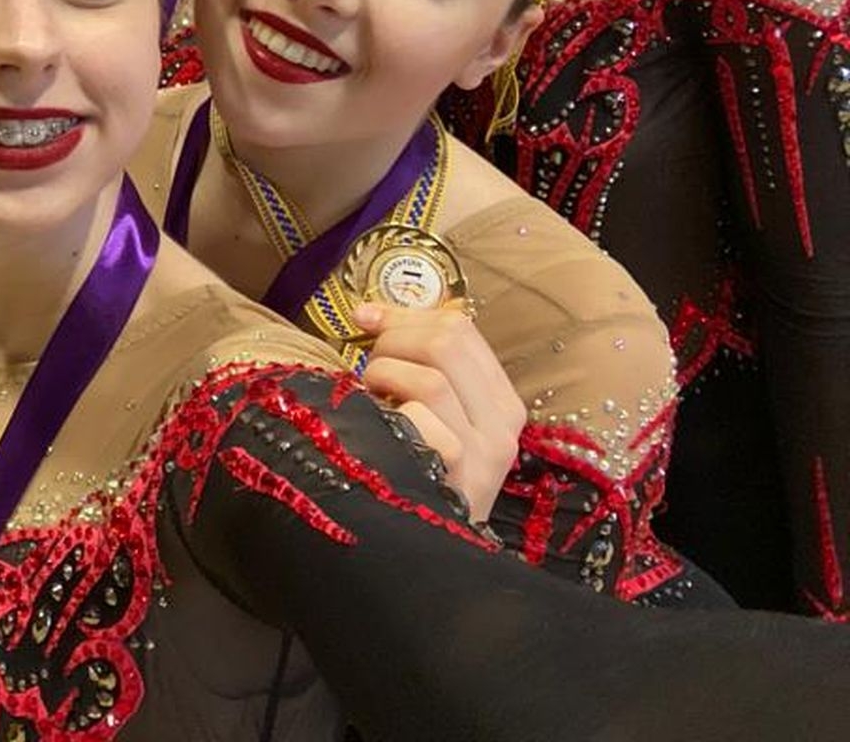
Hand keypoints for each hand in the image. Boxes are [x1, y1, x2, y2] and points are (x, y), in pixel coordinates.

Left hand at [353, 302, 525, 523]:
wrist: (440, 556)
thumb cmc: (425, 475)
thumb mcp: (439, 419)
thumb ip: (425, 370)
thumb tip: (374, 313)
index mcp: (502, 401)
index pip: (461, 329)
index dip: (406, 313)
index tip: (367, 317)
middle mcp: (502, 424)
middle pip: (447, 342)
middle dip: (394, 340)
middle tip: (370, 366)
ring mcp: (483, 452)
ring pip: (432, 378)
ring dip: (385, 376)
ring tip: (371, 398)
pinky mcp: (458, 476)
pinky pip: (418, 421)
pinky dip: (388, 415)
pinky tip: (379, 429)